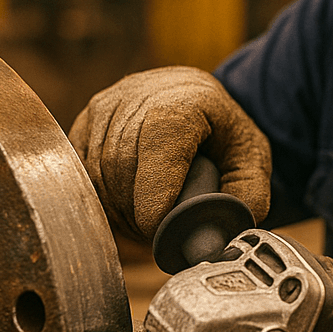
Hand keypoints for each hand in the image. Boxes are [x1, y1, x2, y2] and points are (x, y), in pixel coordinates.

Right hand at [69, 67, 270, 239]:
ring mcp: (107, 105)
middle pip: (122, 166)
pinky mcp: (86, 119)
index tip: (159, 231)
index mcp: (184, 102)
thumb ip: (248, 194)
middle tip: (154, 236)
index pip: (157, 149)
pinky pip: (81, 169)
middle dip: (135, 212)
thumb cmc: (222, 130)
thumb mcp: (251, 157)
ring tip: (142, 223)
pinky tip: (124, 205)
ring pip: (97, 171)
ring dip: (116, 208)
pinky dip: (100, 195)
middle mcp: (138, 95)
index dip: (154, 198)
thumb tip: (224, 234)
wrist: (195, 96)